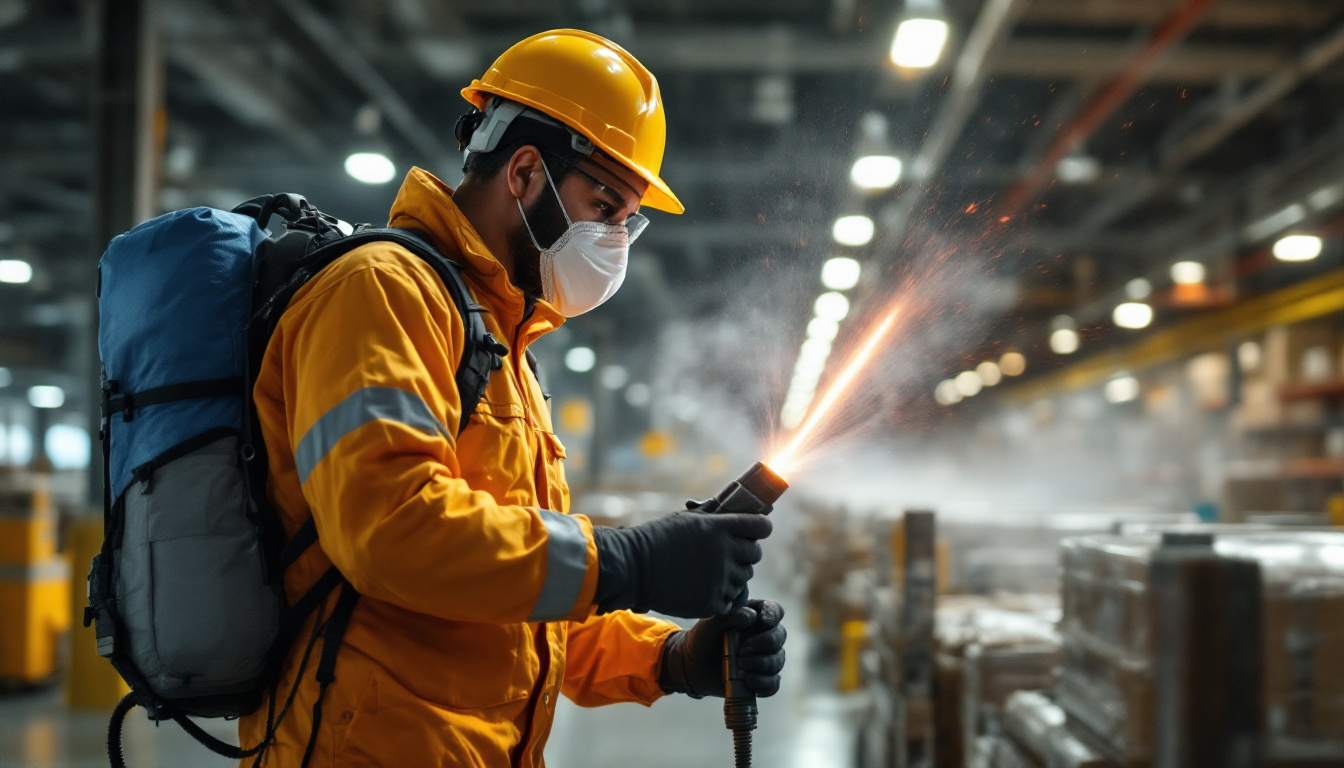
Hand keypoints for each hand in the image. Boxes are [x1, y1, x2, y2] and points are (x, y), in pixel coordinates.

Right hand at [591, 511, 771, 618]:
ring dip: (733, 575)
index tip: (753, 531)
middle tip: (729, 555)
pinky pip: (731, 599)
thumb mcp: (687, 519)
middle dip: (745, 553)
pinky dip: (721, 595)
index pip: (761, 526)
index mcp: (719, 527)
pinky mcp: (713, 602)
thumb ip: (714, 519)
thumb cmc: (656, 539)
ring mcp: (720, 579)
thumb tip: (734, 514)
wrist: (633, 568)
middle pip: (755, 553)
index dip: (759, 528)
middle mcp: (725, 552)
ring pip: (744, 578)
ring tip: (710, 573)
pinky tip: (704, 588)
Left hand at [659, 599, 786, 697]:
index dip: (773, 615)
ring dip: (761, 664)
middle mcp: (763, 636)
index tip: (762, 622)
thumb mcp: (710, 623)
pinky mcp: (761, 679)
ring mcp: (764, 658)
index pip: (775, 610)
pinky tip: (749, 682)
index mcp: (754, 616)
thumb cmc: (702, 639)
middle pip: (780, 636)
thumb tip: (752, 616)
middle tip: (742, 650)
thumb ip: (730, 615)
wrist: (692, 666)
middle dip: (765, 643)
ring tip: (740, 667)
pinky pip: (773, 684)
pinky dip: (764, 684)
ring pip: (778, 660)